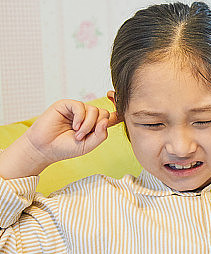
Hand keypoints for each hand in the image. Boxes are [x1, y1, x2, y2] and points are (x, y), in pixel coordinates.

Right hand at [0, 100, 120, 178]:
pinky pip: (81, 106)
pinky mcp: (66, 105)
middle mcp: (87, 115)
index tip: (123, 110)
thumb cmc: (65, 148)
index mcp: (94, 124)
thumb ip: (101, 135)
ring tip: (77, 135)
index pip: (110, 116)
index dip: (119, 111)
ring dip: (88, 125)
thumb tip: (107, 120)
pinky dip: (80, 118)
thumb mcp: (88, 145)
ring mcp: (77, 109)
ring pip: (94, 110)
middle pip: (104, 113)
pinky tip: (74, 127)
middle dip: (97, 126)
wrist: (44, 148)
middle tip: (83, 137)